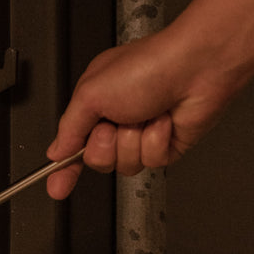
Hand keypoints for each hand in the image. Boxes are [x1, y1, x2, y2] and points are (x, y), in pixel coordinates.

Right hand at [44, 29, 231, 198]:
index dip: (64, 168)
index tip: (57, 187)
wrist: (198, 66)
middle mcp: (118, 120)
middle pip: (97, 160)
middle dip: (105, 144)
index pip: (73, 144)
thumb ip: (68, 129)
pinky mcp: (166, 145)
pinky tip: (164, 120)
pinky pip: (151, 162)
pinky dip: (156, 141)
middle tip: (115, 123)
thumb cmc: (149, 66)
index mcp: (96, 104)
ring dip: (133, 141)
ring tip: (144, 116)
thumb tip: (55, 152)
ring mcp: (143, 135)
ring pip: (125, 165)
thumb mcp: (91, 94)